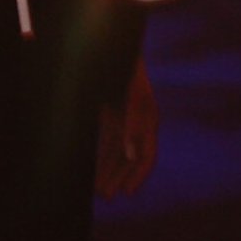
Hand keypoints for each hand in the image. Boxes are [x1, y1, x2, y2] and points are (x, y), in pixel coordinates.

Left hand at [95, 59, 157, 197]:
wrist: (114, 45)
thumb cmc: (124, 69)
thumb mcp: (131, 97)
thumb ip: (133, 125)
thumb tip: (132, 155)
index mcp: (148, 117)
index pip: (147, 154)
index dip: (138, 175)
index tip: (127, 192)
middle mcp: (138, 121)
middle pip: (130, 158)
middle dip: (119, 177)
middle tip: (105, 196)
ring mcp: (124, 118)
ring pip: (118, 153)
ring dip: (108, 170)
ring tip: (97, 190)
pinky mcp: (112, 114)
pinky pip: (108, 142)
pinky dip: (101, 156)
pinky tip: (92, 170)